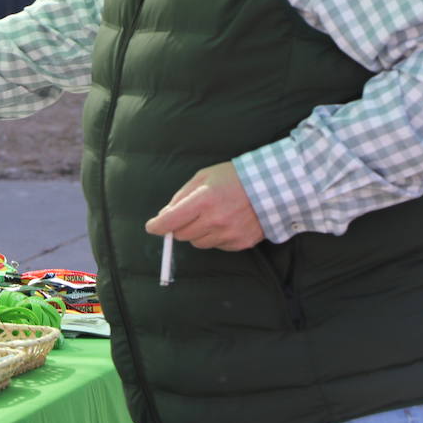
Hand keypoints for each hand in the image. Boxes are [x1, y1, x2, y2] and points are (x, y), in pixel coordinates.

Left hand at [145, 162, 264, 250]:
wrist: (271, 186)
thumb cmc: (233, 178)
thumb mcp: (203, 177)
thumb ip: (181, 196)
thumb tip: (164, 216)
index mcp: (203, 200)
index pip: (170, 221)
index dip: (157, 226)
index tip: (152, 227)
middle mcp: (215, 220)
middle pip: (181, 235)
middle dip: (179, 226)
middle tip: (190, 214)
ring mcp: (229, 233)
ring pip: (198, 243)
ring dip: (197, 232)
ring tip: (211, 216)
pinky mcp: (240, 243)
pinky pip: (216, 246)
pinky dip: (215, 237)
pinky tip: (226, 222)